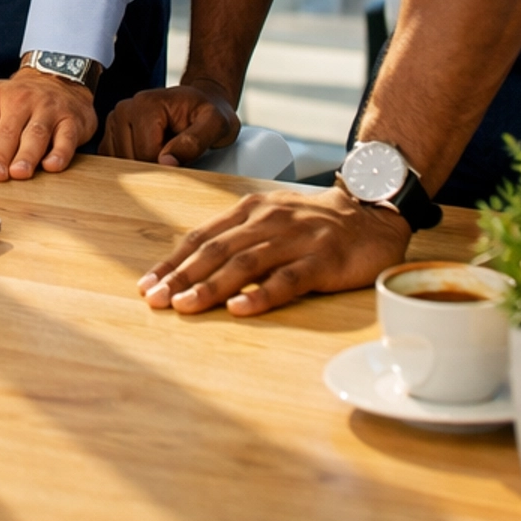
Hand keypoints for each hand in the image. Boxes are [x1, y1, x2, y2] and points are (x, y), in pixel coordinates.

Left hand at [0, 69, 98, 180]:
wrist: (55, 79)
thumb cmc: (9, 102)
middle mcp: (19, 101)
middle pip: (7, 131)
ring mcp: (46, 109)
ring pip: (36, 133)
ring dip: (27, 154)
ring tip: (18, 174)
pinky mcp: (70, 120)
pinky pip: (66, 136)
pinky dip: (60, 151)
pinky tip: (52, 166)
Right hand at [101, 82, 239, 165]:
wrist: (202, 103)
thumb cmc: (208, 113)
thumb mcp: (215, 124)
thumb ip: (194, 142)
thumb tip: (166, 162)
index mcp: (147, 104)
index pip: (146, 153)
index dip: (167, 165)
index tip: (183, 157)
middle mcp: (125, 109)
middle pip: (130, 159)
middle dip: (152, 167)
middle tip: (174, 153)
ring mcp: (115, 120)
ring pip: (118, 162)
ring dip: (140, 167)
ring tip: (162, 151)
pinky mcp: (111, 133)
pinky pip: (111, 160)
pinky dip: (128, 167)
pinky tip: (148, 156)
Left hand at [138, 185, 409, 314]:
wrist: (374, 215)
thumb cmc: (316, 223)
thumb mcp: (272, 219)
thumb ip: (239, 238)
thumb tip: (194, 267)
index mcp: (250, 210)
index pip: (201, 237)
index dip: (172, 261)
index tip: (146, 283)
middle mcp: (268, 220)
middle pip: (215, 250)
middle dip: (181, 276)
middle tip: (155, 299)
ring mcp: (296, 239)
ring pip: (244, 264)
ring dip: (210, 287)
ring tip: (184, 306)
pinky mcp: (323, 260)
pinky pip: (287, 279)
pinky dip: (261, 295)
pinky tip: (239, 309)